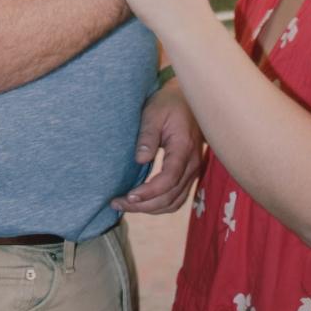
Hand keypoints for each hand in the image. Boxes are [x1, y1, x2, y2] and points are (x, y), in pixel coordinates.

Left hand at [111, 84, 203, 214]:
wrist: (187, 101)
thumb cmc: (168, 104)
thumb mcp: (153, 113)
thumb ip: (147, 136)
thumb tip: (140, 160)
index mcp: (183, 147)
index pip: (169, 178)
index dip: (149, 192)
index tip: (128, 196)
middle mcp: (192, 164)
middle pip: (170, 196)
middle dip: (143, 205)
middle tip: (118, 203)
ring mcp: (192, 171)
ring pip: (174, 202)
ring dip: (150, 208)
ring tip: (126, 205)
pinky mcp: (188, 174)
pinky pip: (177, 198)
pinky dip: (159, 205)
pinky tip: (142, 203)